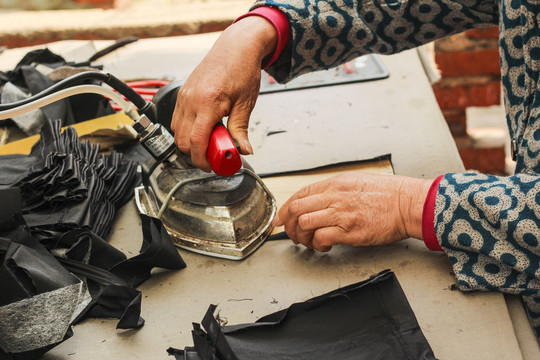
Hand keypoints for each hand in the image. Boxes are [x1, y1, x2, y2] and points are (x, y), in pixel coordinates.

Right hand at [171, 16, 277, 170]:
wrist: (236, 47)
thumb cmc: (242, 70)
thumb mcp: (245, 103)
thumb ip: (240, 130)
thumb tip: (243, 150)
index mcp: (207, 103)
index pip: (196, 141)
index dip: (201, 160)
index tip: (211, 167)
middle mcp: (191, 100)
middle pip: (182, 140)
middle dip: (196, 154)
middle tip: (214, 157)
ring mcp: (184, 96)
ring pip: (177, 131)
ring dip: (190, 143)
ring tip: (210, 142)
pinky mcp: (182, 94)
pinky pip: (177, 119)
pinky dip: (186, 130)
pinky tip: (203, 129)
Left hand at [273, 173, 432, 251]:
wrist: (407, 203)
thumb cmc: (386, 194)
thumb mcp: (355, 182)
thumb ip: (334, 190)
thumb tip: (316, 201)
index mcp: (334, 184)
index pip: (299, 195)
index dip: (286, 209)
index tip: (281, 219)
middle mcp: (334, 197)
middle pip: (296, 209)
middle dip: (288, 224)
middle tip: (291, 234)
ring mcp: (341, 214)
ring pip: (304, 224)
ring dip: (301, 237)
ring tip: (308, 242)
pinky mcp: (349, 231)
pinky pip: (321, 238)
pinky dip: (317, 245)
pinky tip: (324, 247)